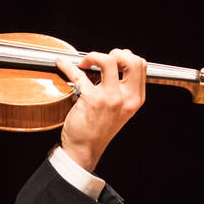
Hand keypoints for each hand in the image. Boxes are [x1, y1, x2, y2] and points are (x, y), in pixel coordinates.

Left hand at [55, 48, 146, 173]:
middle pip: (132, 60)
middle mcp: (126, 98)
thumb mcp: (120, 110)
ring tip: (84, 63)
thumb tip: (116, 63)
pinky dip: (67, 66)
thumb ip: (122, 89)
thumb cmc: (98, 130)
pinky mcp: (92, 99)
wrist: (84, 150)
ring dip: (94, 56)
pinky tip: (62, 64)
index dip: (126, 56)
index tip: (114, 58)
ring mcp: (110, 98)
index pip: (141, 66)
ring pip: (108, 61)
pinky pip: (79, 74)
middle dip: (116, 53)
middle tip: (101, 59)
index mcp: (135, 99)